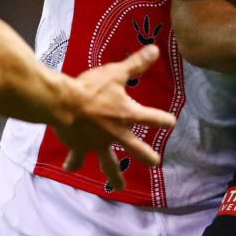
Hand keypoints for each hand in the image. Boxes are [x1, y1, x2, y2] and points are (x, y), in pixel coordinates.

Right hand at [56, 45, 176, 191]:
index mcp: (128, 115)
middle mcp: (116, 133)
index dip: (163, 120)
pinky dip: (74, 163)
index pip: (152, 118)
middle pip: (136, 148)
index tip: (171, 123)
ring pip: (109, 163)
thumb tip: (156, 49)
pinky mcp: (80, 146)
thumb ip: (136, 64)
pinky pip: (77, 158)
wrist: (63, 103)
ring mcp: (98, 143)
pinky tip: (70, 169)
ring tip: (119, 186)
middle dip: (147, 156)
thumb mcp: (116, 73)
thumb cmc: (91, 88)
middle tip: (156, 162)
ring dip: (115, 175)